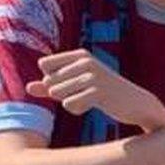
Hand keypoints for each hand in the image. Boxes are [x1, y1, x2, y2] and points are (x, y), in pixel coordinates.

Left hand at [27, 49, 164, 129]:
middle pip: (49, 81)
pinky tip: (96, 106)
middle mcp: (86, 61)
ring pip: (58, 93)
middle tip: (85, 95)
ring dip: (70, 102)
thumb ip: (50, 87)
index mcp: (81, 55)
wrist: (136, 104)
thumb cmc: (104, 94)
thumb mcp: (76, 87)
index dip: (52, 79)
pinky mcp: (98, 92)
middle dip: (62, 93)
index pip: (44, 65)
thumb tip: (27, 87)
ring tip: (91, 100)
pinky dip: (78, 110)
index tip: (72, 84)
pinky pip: (70, 105)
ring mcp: (93, 76)